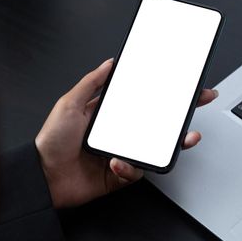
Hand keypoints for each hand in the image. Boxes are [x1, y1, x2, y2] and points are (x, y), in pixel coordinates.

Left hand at [35, 58, 217, 208]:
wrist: (43, 177)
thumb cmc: (52, 140)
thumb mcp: (69, 103)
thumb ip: (91, 82)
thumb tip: (108, 63)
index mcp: (109, 113)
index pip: (142, 99)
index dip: (162, 92)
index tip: (182, 84)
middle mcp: (119, 132)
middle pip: (157, 122)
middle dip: (181, 114)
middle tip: (198, 103)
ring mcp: (122, 152)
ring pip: (156, 147)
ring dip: (172, 143)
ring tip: (182, 138)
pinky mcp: (121, 173)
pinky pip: (137, 170)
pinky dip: (129, 167)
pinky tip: (115, 162)